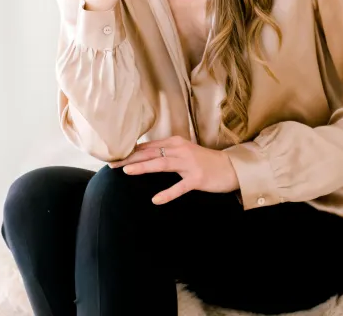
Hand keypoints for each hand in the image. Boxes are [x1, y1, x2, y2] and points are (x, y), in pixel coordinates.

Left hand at [108, 136, 239, 204]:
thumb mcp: (183, 153)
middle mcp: (181, 150)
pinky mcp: (197, 178)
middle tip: (112, 164)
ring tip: (127, 171)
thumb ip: (165, 153)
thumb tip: (142, 155)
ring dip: (144, 167)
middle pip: (151, 154)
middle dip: (130, 158)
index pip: (148, 147)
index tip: (113, 157)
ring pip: (162, 165)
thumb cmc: (203, 162)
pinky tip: (156, 200)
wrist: (230, 168)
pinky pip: (180, 187)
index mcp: (175, 143)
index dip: (130, 152)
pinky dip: (167, 193)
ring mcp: (189, 164)